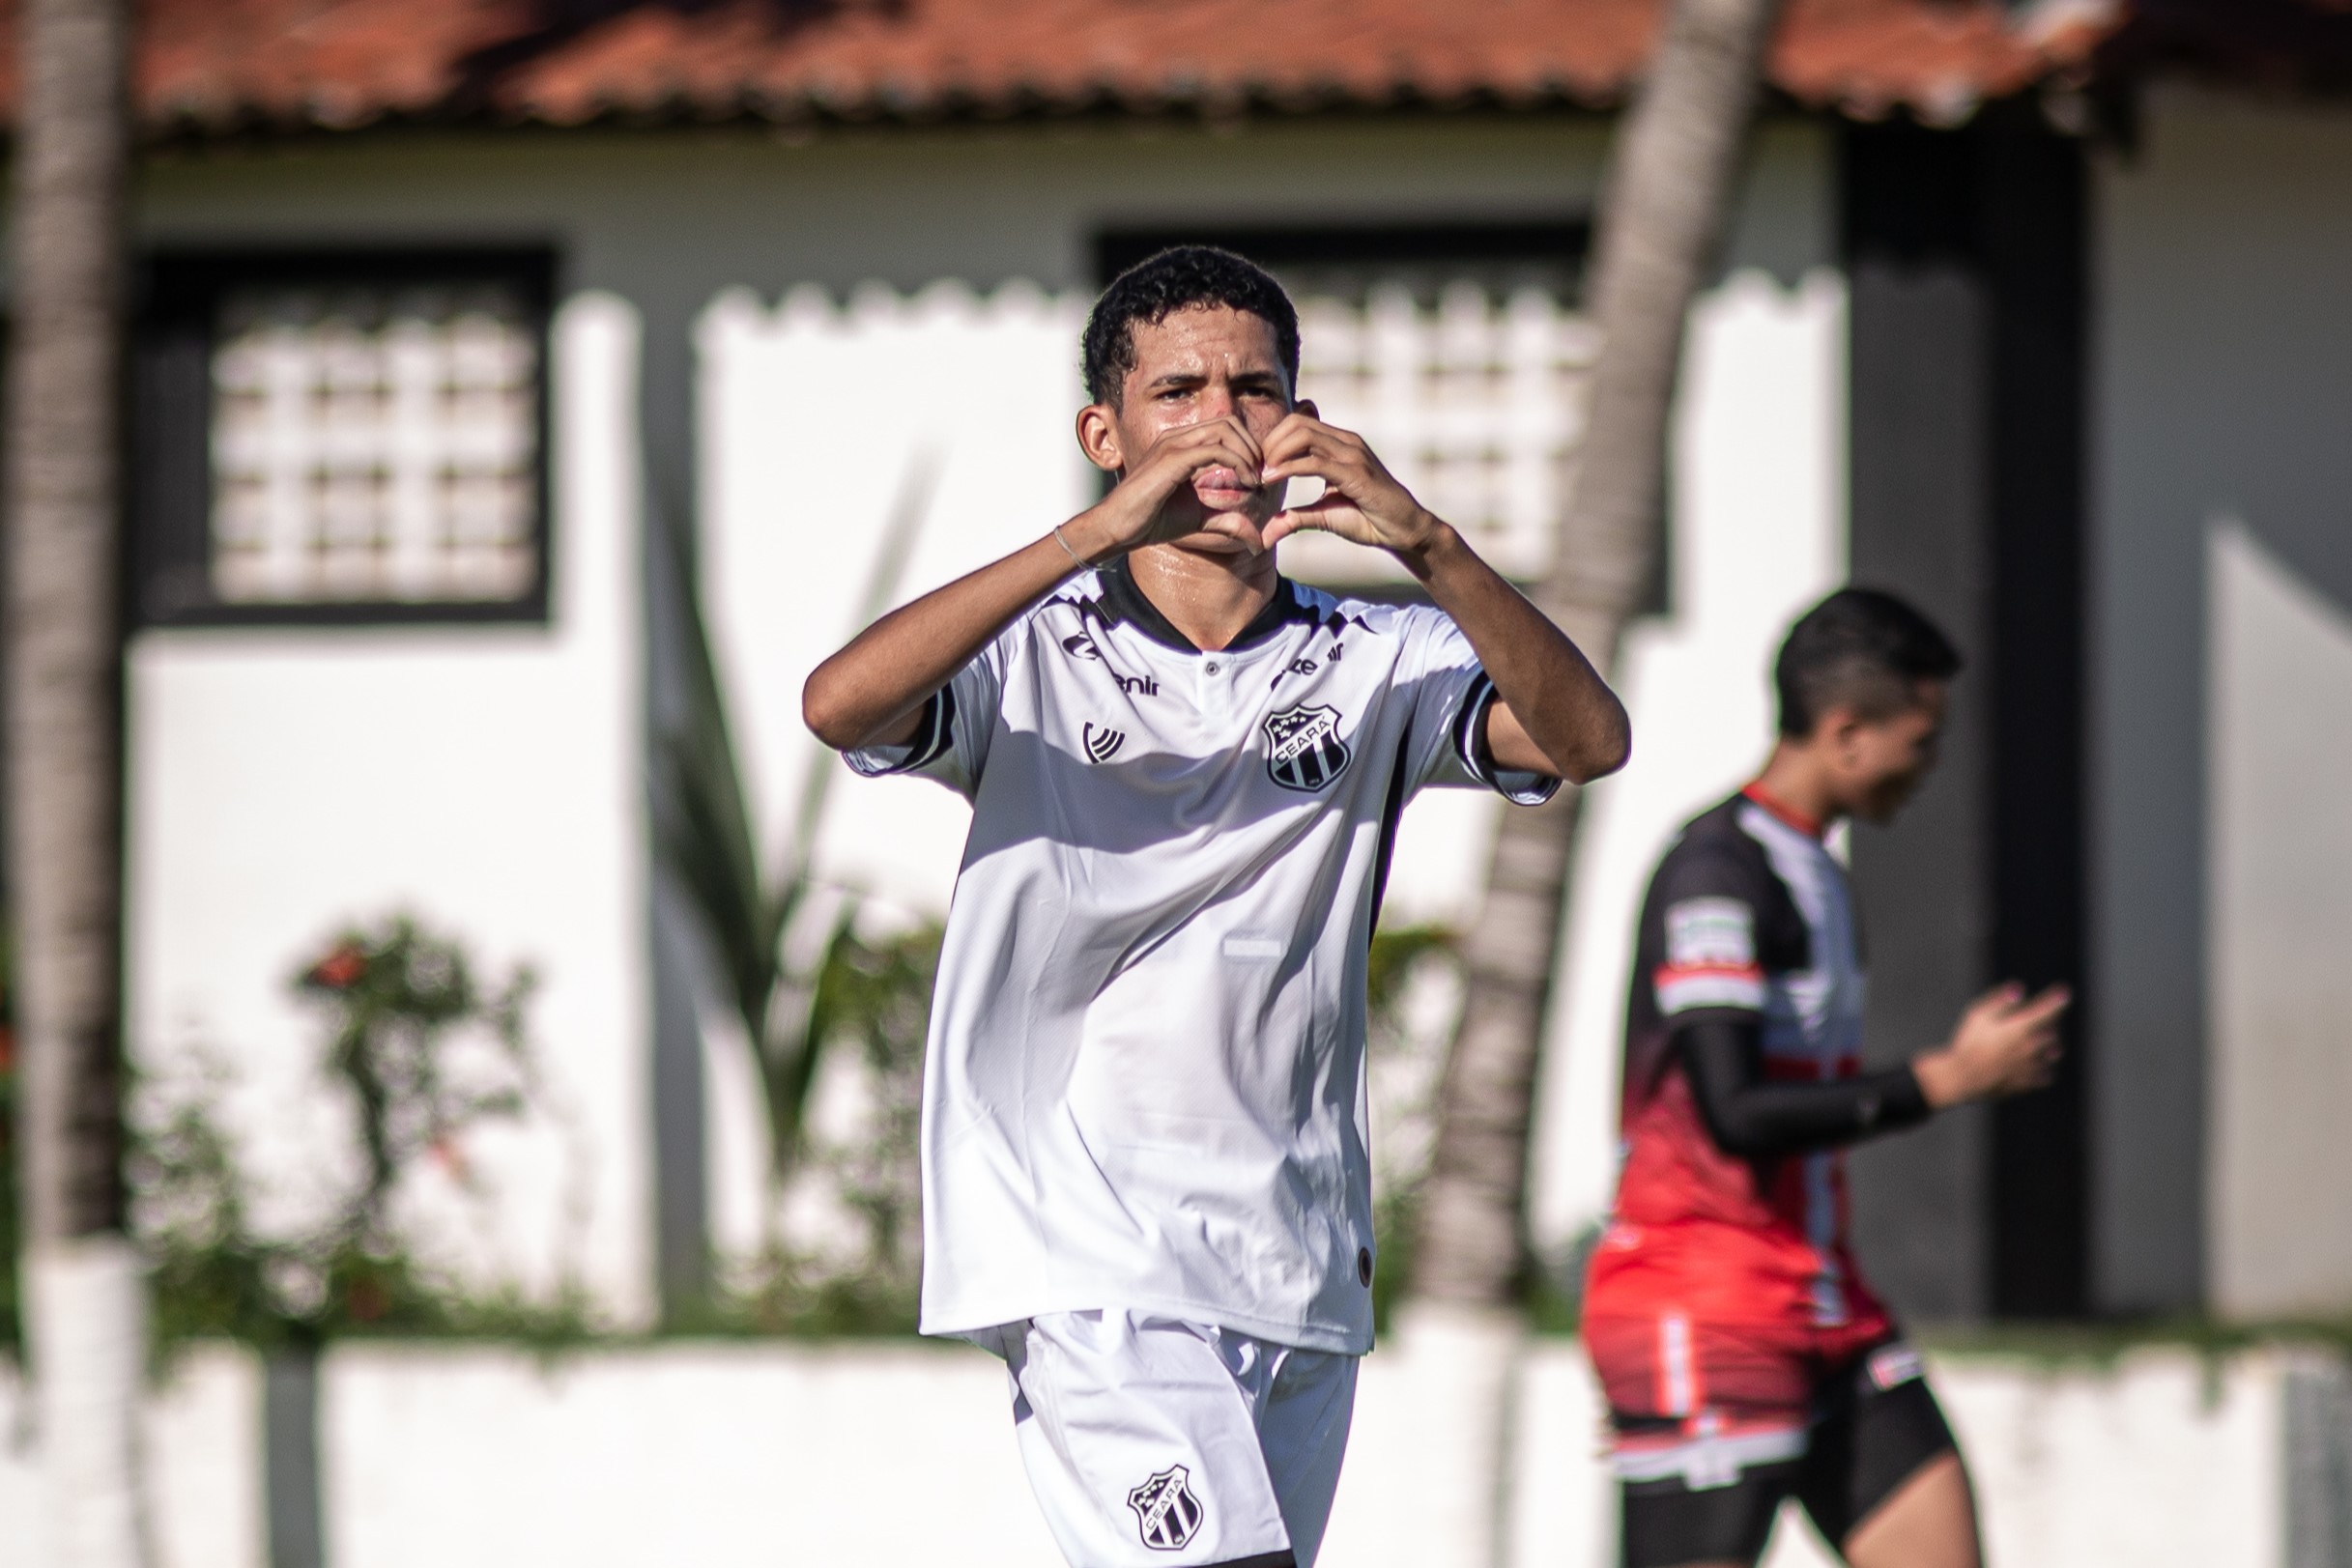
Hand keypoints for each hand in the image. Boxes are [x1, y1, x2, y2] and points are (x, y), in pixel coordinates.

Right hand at [1065, 416, 1273, 556]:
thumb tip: (1258, 540)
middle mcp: (1178, 437)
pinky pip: (1215, 449)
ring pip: (1225, 429)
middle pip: (1229, 422)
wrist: (1119, 528)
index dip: (1248, 449)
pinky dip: (1237, 463)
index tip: (1258, 478)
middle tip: (1261, 477)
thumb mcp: (1200, 520)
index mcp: (1182, 445)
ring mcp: (1174, 444)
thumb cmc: (1151, 521)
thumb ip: (1228, 522)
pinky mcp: (1173, 459)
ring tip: (1254, 480)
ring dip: (1247, 453)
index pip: (1225, 429)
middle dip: (1253, 447)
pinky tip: (1244, 484)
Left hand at [1259, 412, 1442, 558]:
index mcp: (1339, 445)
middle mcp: (1346, 442)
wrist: (1403, 530)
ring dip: (1276, 453)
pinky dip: (1288, 468)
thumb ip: (1296, 517)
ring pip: (1304, 434)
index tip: (1258, 468)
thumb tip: (1266, 532)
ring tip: (1263, 476)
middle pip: (1296, 422)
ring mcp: (1352, 454)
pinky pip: (1315, 462)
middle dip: (1270, 443)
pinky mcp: (1356, 473)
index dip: (1272, 441)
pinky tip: (1272, 480)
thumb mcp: (1323, 516)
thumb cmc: (1367, 519)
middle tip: (1257, 471)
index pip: (1298, 424)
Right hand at [1913, 983, 2069, 1109]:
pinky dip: (2046, 1067)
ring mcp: (2031, 1067)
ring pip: (2053, 1054)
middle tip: (2039, 1020)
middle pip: (2053, 1032)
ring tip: (2042, 1041)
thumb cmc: (1967, 1044)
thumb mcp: (1977, 1015)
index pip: (2047, 1011)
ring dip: (2051, 1045)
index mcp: (2020, 1029)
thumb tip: (2018, 989)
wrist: (1962, 1079)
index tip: (2064, 994)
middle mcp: (2031, 1048)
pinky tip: (2037, 1064)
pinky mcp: (2028, 1083)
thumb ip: (2000, 1001)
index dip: (2057, 1001)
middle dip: (2050, 1024)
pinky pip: (2047, 1075)